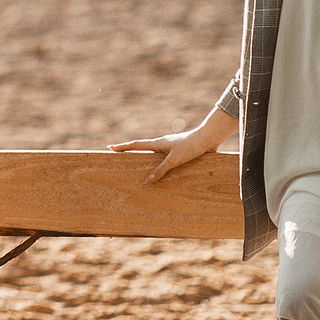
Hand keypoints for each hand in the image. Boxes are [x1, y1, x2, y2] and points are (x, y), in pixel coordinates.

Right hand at [111, 109, 233, 184]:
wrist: (208, 138)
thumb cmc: (191, 146)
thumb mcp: (174, 160)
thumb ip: (161, 170)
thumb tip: (148, 181)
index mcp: (158, 143)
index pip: (136, 145)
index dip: (123, 147)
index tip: (110, 148)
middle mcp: (162, 145)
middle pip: (141, 148)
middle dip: (129, 151)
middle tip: (118, 154)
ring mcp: (170, 148)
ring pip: (153, 154)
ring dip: (143, 157)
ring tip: (136, 164)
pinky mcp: (180, 152)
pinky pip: (165, 159)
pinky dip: (158, 164)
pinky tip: (161, 170)